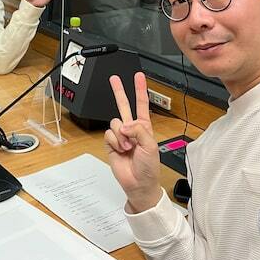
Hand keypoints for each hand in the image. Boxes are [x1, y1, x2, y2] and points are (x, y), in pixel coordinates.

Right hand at [104, 72, 161, 212]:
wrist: (139, 183)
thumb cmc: (149, 167)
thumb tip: (124, 125)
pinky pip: (108, 134)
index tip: (138, 76)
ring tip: (128, 147)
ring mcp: (121, 136)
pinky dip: (115, 142)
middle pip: (124, 105)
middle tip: (114, 79)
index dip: (140, 89)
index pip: (142, 104)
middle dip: (119, 91)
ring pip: (114, 123)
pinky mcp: (111, 144)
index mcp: (144, 126)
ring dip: (121, 135)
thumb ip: (139, 130)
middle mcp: (132, 128)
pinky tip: (121, 149)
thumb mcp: (151, 145)